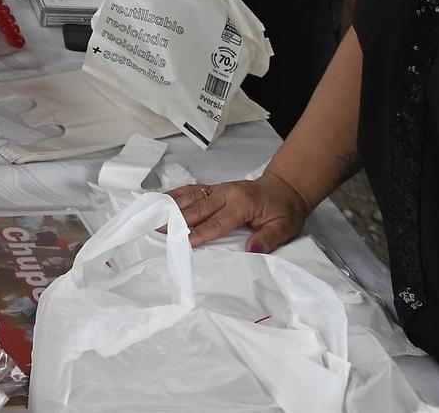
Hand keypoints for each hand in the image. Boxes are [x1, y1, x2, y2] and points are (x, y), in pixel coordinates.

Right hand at [167, 171, 312, 251]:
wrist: (285, 188)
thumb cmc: (285, 210)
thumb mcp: (285, 227)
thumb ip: (268, 239)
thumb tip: (250, 250)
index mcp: (243, 204)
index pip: (217, 222)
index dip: (200, 233)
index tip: (183, 242)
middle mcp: (227, 193)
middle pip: (198, 208)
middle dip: (177, 219)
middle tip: (158, 229)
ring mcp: (219, 189)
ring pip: (192, 196)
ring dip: (172, 205)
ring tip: (153, 214)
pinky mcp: (215, 188)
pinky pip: (193, 190)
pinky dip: (177, 195)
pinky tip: (163, 200)